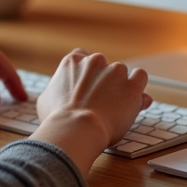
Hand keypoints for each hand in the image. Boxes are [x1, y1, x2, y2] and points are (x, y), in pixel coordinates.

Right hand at [30, 49, 150, 174]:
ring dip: (120, 86)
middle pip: (103, 66)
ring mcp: (115, 71)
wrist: (77, 128)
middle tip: (100, 101)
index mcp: (73, 61)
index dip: (87, 73)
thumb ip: (54, 91)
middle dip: (103, 81)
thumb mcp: (46, 101)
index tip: (88, 87)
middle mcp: (95, 60)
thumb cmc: (57, 119)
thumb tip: (54, 94)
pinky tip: (133, 98)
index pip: (83, 57)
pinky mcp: (131, 85)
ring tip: (115, 106)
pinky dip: (138, 86)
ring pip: (121, 73)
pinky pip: (140, 76)